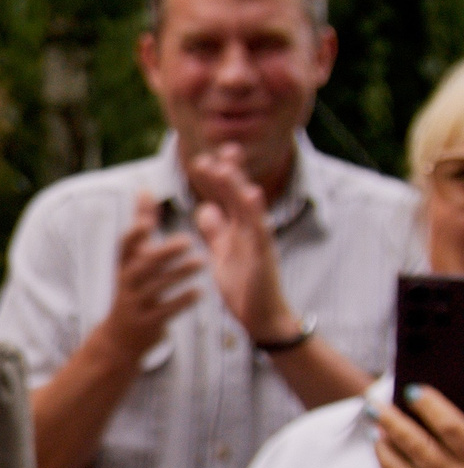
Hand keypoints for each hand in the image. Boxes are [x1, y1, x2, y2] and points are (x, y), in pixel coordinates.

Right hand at [99, 188, 201, 359]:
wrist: (121, 337)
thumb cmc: (133, 287)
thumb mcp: (132, 258)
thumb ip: (141, 224)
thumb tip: (144, 189)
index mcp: (124, 264)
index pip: (124, 247)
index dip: (133, 236)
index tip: (146, 223)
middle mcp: (126, 283)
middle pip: (142, 266)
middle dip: (163, 254)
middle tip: (188, 240)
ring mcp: (136, 304)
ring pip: (157, 287)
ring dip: (179, 274)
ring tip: (202, 262)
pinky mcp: (148, 323)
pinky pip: (166, 311)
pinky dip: (183, 301)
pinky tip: (200, 292)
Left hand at [188, 145, 298, 343]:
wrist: (261, 317)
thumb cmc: (244, 286)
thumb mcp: (222, 253)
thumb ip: (215, 231)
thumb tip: (204, 208)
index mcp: (237, 228)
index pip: (225, 198)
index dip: (214, 179)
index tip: (201, 159)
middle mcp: (250, 229)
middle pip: (238, 195)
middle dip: (228, 172)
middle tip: (217, 150)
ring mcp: (259, 239)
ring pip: (248, 206)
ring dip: (236, 184)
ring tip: (225, 165)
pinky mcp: (264, 254)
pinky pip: (261, 229)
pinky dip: (256, 211)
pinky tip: (252, 194)